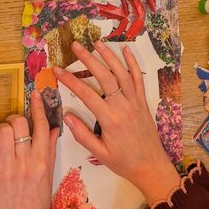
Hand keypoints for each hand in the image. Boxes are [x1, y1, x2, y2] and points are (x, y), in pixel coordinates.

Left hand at [0, 90, 59, 208]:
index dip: (38, 107)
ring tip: (2, 137)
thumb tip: (52, 131)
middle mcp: (26, 163)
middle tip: (13, 126)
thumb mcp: (48, 183)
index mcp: (44, 164)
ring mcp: (7, 168)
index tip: (35, 94)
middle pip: (20, 124)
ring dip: (1, 129)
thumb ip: (49, 155)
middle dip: (16, 119)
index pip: (43, 126)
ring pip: (2, 131)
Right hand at [53, 40, 180, 204]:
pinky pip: (138, 79)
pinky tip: (126, 50)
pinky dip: (132, 63)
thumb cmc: (124, 162)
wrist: (151, 166)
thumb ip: (83, 134)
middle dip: (88, 59)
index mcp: (110, 119)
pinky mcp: (143, 101)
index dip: (70, 80)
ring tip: (97, 43)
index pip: (86, 94)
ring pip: (121, 73)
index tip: (57, 69)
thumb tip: (66, 116)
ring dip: (109, 56)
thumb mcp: (100, 153)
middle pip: (104, 76)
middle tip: (76, 46)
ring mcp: (135, 101)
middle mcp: (123, 106)